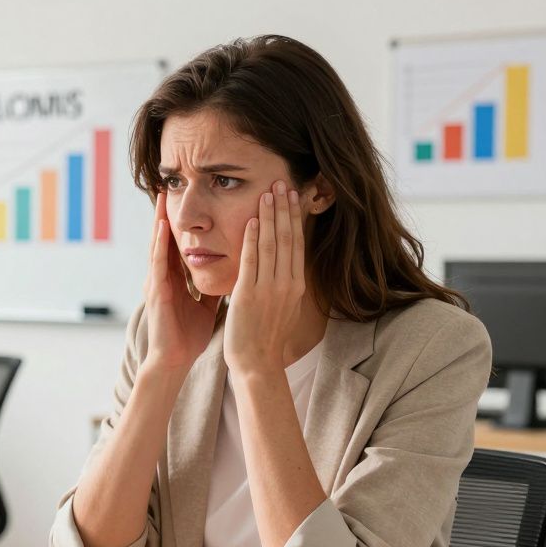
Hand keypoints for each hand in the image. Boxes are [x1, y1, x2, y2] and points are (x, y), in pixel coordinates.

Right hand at [140, 191, 221, 373]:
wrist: (175, 360)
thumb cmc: (188, 336)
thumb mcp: (206, 305)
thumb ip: (212, 286)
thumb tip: (229, 272)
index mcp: (175, 280)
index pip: (178, 244)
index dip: (182, 223)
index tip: (186, 200)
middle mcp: (163, 277)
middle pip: (165, 239)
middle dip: (166, 214)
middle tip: (168, 186)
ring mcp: (157, 283)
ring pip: (158, 245)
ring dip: (159, 221)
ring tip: (162, 197)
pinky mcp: (157, 292)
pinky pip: (158, 262)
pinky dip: (160, 244)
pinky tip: (162, 227)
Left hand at [224, 181, 306, 374]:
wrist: (257, 363)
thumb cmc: (265, 337)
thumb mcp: (282, 306)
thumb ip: (281, 284)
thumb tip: (282, 267)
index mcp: (296, 286)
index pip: (296, 244)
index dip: (294, 218)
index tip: (293, 196)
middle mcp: (287, 284)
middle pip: (288, 238)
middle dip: (285, 209)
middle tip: (282, 182)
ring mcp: (269, 288)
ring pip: (271, 244)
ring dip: (269, 216)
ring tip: (268, 193)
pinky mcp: (249, 294)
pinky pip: (251, 261)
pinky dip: (251, 239)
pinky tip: (250, 221)